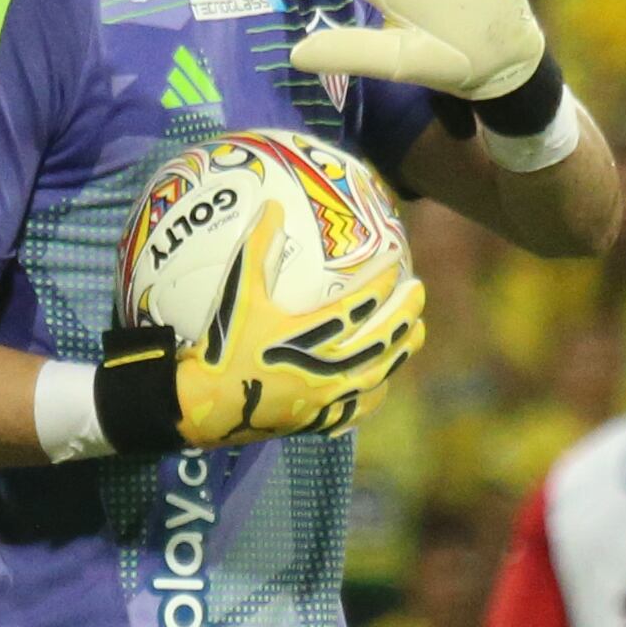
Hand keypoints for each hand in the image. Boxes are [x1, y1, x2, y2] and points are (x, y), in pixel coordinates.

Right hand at [104, 261, 425, 448]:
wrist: (205, 406)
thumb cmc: (221, 346)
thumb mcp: (237, 294)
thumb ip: (256, 249)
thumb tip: (274, 206)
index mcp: (310, 336)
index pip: (359, 307)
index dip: (381, 284)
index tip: (396, 264)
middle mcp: (326, 369)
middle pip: (380, 340)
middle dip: (405, 314)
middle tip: (420, 292)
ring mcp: (325, 398)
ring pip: (378, 374)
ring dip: (402, 352)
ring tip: (419, 333)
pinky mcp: (317, 420)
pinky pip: (357, 408)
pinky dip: (375, 393)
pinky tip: (384, 382)